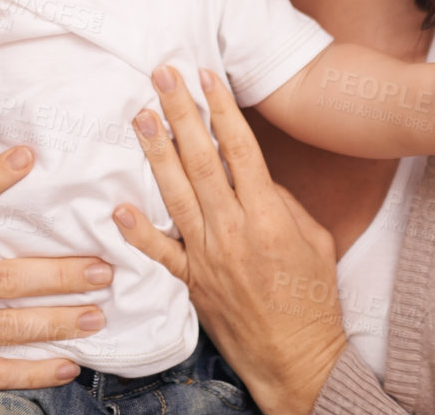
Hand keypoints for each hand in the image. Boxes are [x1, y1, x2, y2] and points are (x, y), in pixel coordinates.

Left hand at [113, 65, 348, 414]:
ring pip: (175, 195)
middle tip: (163, 76)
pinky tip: (120, 206)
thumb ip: (282, 202)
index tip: (206, 76)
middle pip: (201, 162)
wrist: (298, 359)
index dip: (221, 110)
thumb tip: (251, 174)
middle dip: (181, 114)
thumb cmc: (312, 297)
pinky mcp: (192, 283)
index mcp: (268, 218)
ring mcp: (208, 258)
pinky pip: (160, 253)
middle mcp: (233, 232)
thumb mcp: (315, 240)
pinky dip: (138, 232)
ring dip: (156, 152)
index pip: (240, 151)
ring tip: (141, 115)